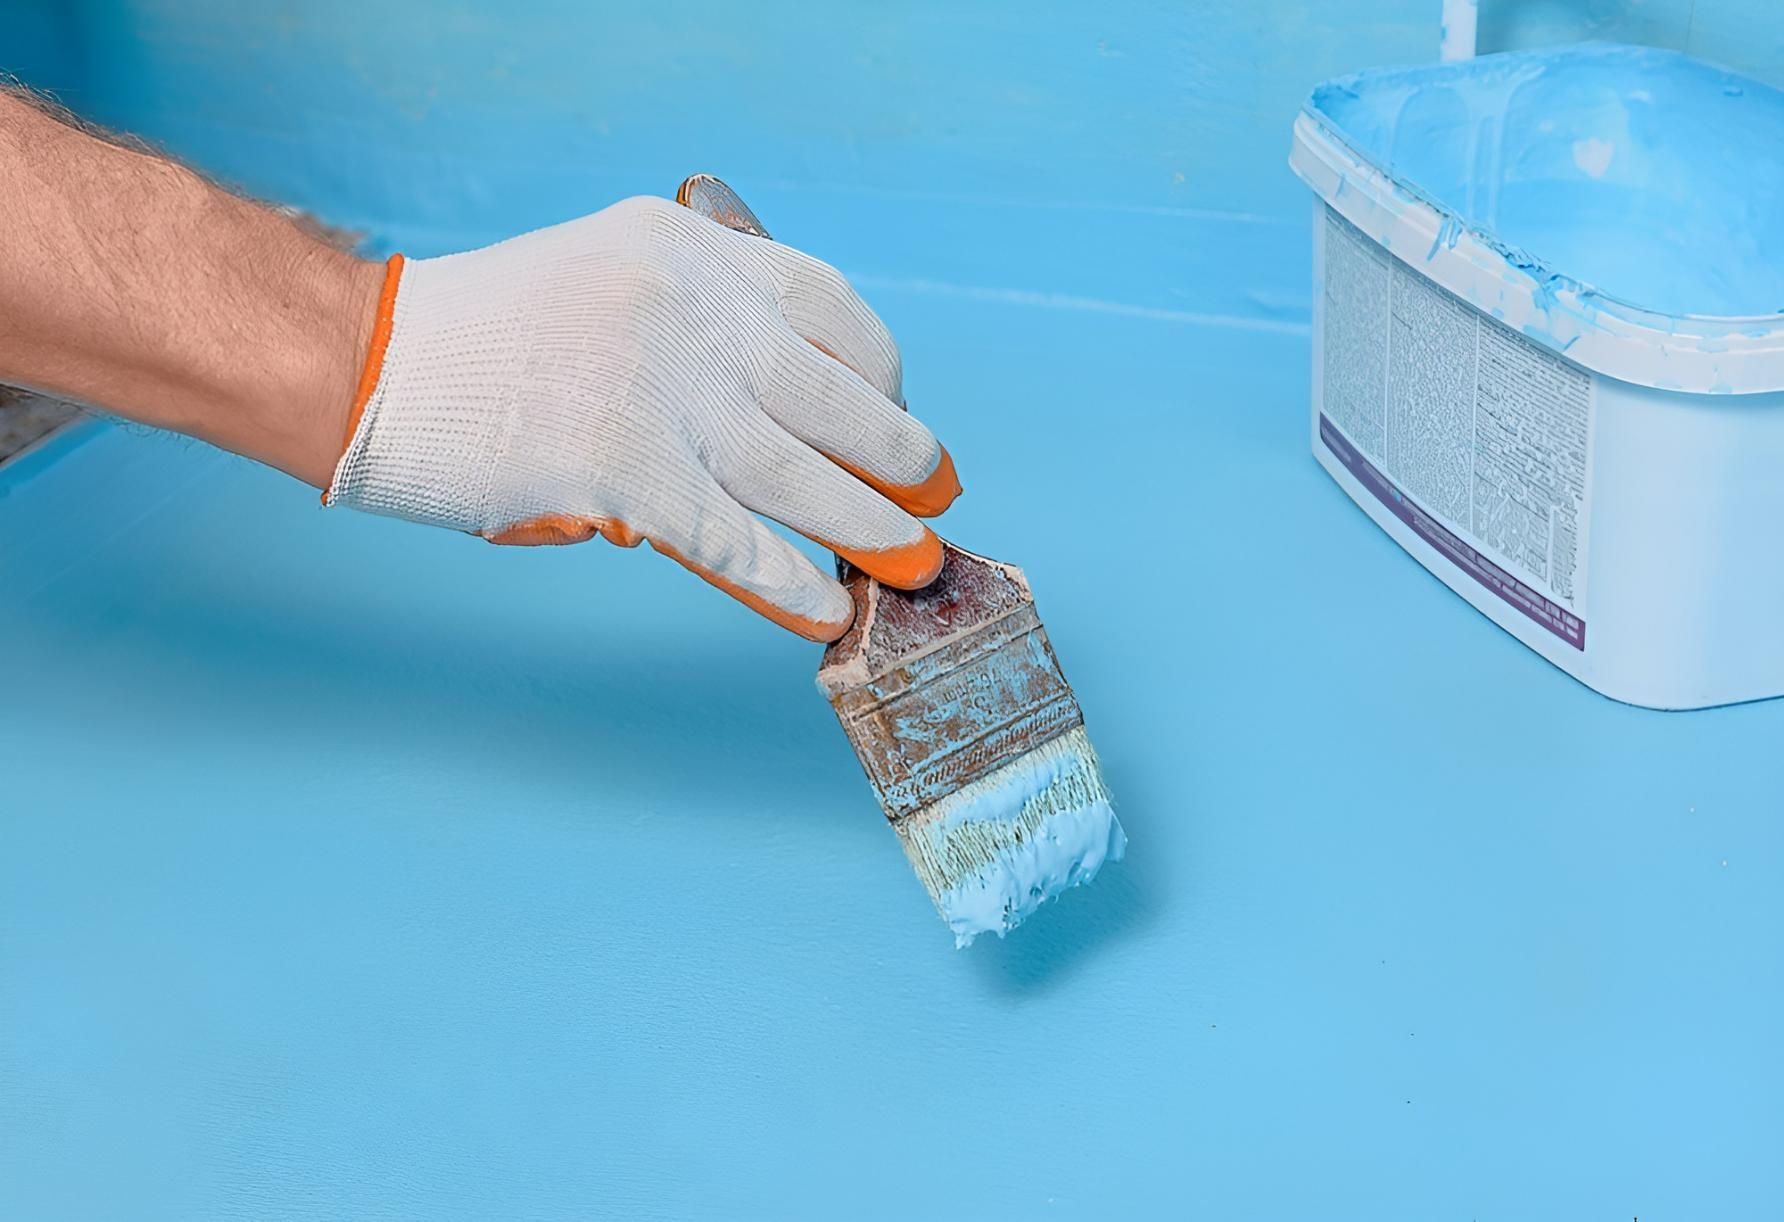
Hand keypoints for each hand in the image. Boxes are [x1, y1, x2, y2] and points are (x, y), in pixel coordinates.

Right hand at [324, 195, 959, 640]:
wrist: (364, 360)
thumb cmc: (481, 336)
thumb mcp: (606, 281)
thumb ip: (695, 333)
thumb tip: (774, 431)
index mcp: (690, 249)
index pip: (831, 307)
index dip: (882, 372)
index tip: (898, 411)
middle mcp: (692, 308)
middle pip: (839, 397)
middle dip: (901, 457)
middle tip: (935, 495)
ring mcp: (663, 391)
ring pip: (806, 476)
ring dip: (873, 527)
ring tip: (916, 562)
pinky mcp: (627, 473)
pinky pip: (738, 542)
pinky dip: (791, 582)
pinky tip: (828, 607)